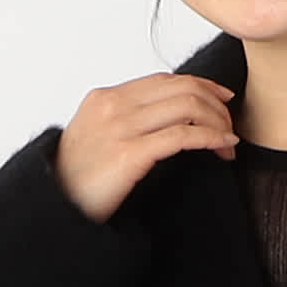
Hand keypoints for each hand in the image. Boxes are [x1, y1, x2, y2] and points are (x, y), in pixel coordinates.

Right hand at [54, 72, 238, 222]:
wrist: (56, 207)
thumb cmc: (77, 181)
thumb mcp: (95, 138)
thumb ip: (123, 122)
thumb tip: (163, 118)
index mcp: (105, 98)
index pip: (164, 80)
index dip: (200, 85)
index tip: (223, 98)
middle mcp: (113, 106)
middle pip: (181, 88)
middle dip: (216, 104)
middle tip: (230, 126)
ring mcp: (120, 128)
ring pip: (187, 107)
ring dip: (218, 122)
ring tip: (228, 142)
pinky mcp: (130, 153)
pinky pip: (183, 135)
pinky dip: (211, 137)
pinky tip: (223, 147)